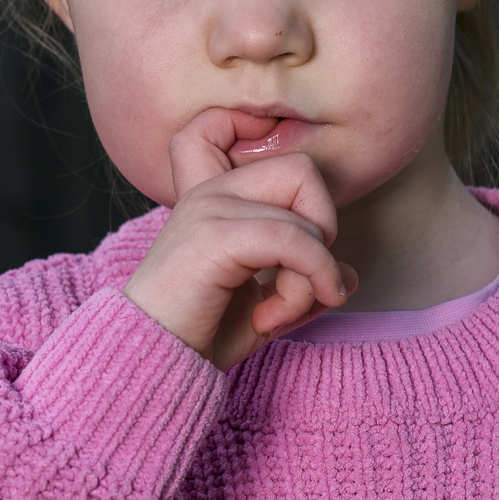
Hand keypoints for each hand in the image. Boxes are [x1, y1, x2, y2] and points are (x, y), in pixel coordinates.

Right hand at [122, 108, 358, 369]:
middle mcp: (212, 192)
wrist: (150, 362)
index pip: (253, 137)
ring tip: (276, 312)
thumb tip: (348, 275)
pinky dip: (306, 282)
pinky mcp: (216, 236)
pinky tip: (270, 319)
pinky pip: (295, 242)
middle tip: (299, 279)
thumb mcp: (263, 305)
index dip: (289, 163)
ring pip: (307, 217)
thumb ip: (303, 283)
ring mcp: (212, 208)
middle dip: (323, 230)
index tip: (298, 221)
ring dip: (311, 277)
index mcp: (218, 196)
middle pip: (305, 171)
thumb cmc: (198, 334)